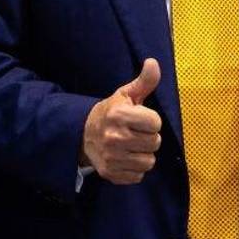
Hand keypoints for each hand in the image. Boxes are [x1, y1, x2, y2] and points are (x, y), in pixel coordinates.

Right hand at [79, 59, 162, 183]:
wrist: (83, 134)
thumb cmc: (111, 112)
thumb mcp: (125, 94)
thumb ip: (144, 81)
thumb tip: (153, 63)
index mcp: (119, 114)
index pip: (156, 123)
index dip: (151, 121)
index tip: (140, 119)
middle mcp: (114, 137)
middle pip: (154, 143)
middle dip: (148, 137)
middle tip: (135, 133)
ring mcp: (111, 157)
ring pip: (149, 161)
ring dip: (143, 154)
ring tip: (132, 145)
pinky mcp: (110, 173)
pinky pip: (138, 175)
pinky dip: (135, 168)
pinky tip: (125, 157)